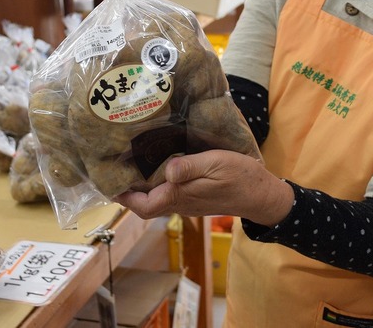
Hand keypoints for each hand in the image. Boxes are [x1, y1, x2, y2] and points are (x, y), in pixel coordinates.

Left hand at [114, 150, 293, 226]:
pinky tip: (159, 168)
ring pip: (157, 200)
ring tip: (132, 167)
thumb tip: (167, 170)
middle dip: (129, 193)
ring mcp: (189, 202)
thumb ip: (190, 168)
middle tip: (117, 172)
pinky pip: (170, 195)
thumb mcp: (216, 165)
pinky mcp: (197, 198)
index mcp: (182, 196)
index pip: (145, 205)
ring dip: (143, 189)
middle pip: (147, 206)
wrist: (262, 194)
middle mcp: (181, 202)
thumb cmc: (241, 177)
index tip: (110, 182)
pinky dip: (158, 185)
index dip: (125, 197)